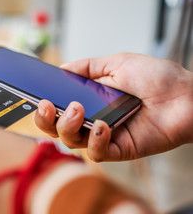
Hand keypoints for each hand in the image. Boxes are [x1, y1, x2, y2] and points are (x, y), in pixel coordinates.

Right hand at [35, 53, 192, 161]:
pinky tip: (103, 126)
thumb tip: (62, 67)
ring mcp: (105, 135)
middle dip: (46, 120)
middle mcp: (93, 118)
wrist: (187, 95)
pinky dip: (96, 141)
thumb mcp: (118, 63)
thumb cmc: (158, 78)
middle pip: (57, 128)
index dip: (44, 106)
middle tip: (48, 106)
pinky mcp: (120, 149)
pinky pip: (98, 152)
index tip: (37, 97)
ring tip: (78, 110)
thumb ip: (88, 66)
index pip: (58, 107)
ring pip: (72, 142)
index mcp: (89, 99)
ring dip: (69, 127)